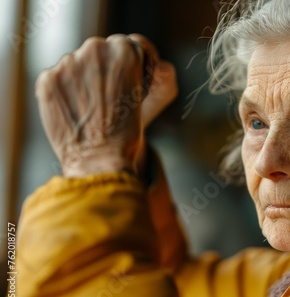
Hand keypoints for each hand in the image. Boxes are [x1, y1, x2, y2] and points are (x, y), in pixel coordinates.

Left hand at [36, 34, 176, 177]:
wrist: (101, 159)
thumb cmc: (127, 132)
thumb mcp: (144, 94)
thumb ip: (128, 70)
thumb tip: (116, 64)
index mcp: (124, 50)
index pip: (124, 45)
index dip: (127, 66)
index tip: (129, 84)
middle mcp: (95, 49)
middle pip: (97, 51)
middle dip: (102, 71)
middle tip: (110, 100)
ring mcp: (67, 63)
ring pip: (75, 64)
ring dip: (81, 81)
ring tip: (92, 110)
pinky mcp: (48, 79)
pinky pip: (56, 79)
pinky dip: (63, 93)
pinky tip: (75, 112)